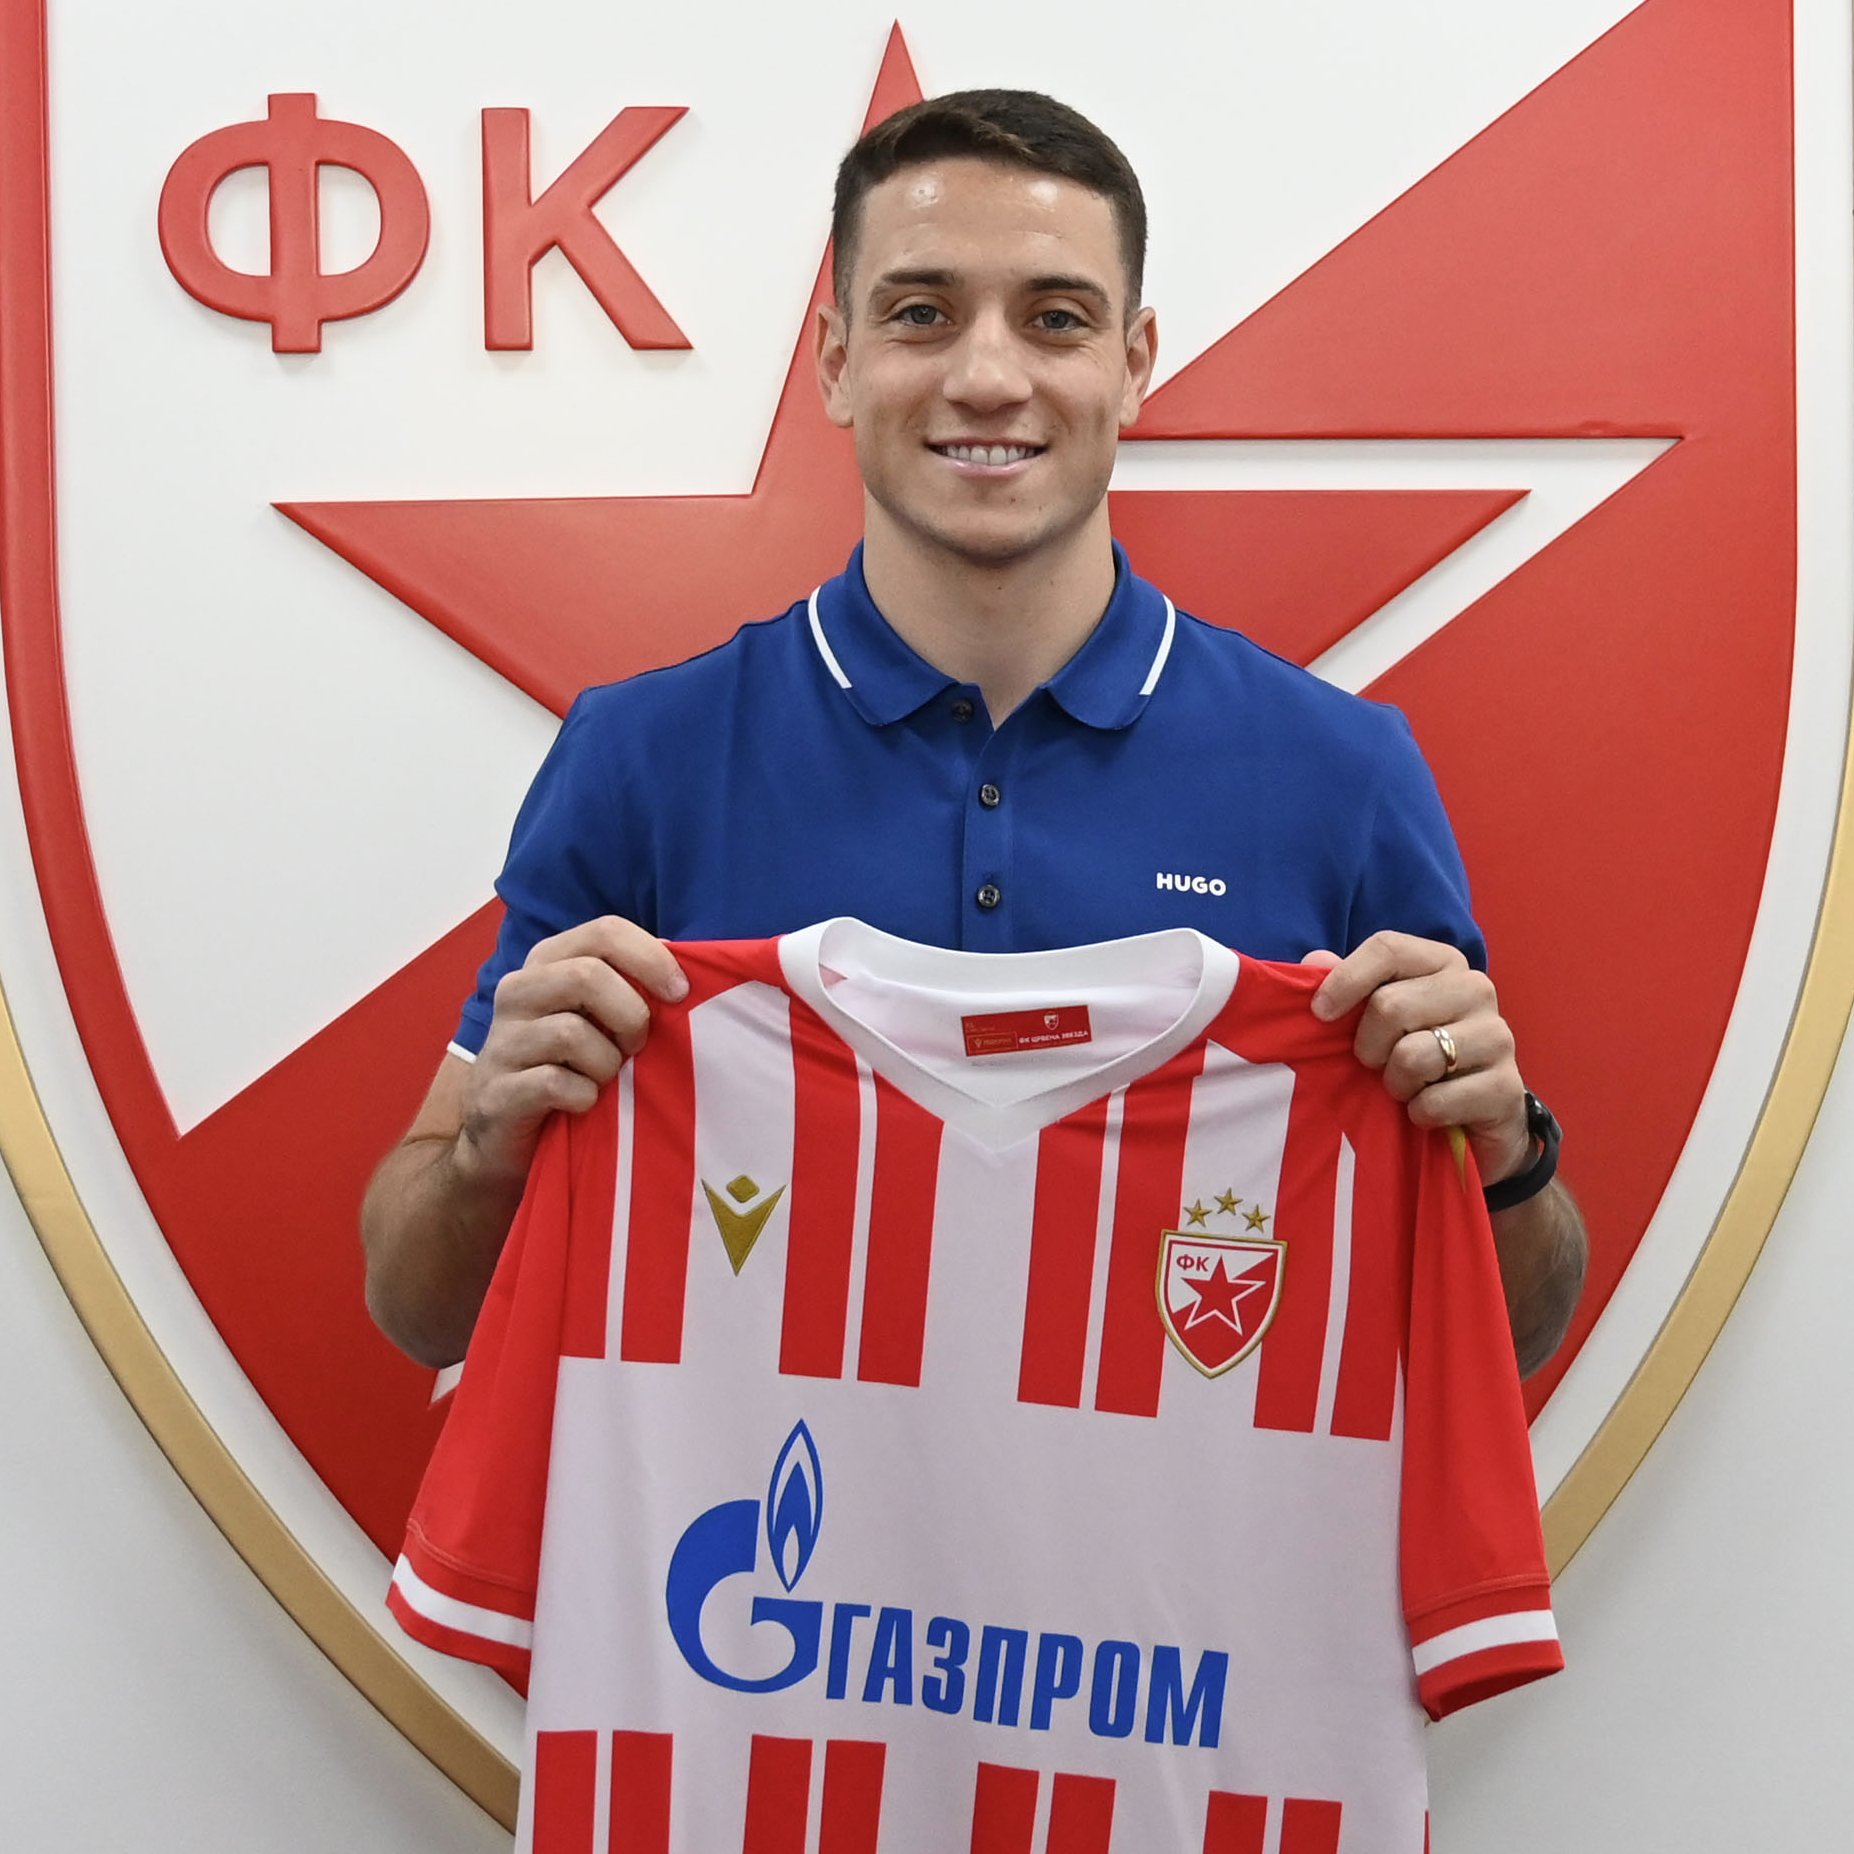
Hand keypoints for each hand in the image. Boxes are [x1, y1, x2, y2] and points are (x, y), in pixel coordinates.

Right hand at [459, 916, 687, 1189]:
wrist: (504, 1135)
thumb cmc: (569, 1066)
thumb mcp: (597, 1018)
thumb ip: (629, 988)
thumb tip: (686, 974)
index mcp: (548, 962)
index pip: (604, 931)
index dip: (651, 958)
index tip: (680, 993)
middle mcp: (518, 991)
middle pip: (587, 976)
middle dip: (629, 1015)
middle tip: (636, 1046)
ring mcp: (502, 1040)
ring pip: (571, 1033)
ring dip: (606, 1063)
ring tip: (605, 1079)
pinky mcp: (498, 1091)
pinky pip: (555, 1083)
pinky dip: (583, 1097)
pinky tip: (582, 1104)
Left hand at [1302, 931, 1531, 1185]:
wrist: (1476, 1118)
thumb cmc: (1417, 1056)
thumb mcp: (1376, 1021)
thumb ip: (1346, 987)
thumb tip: (1316, 961)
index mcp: (1443, 963)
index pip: (1388, 949)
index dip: (1346, 979)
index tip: (1320, 1013)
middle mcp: (1476, 989)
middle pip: (1391, 1006)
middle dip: (1369, 1047)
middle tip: (1378, 1065)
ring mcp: (1497, 1036)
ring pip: (1412, 1056)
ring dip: (1395, 1083)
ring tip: (1406, 1087)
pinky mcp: (1505, 1087)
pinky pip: (1435, 1101)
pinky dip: (1419, 1113)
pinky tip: (1430, 1110)